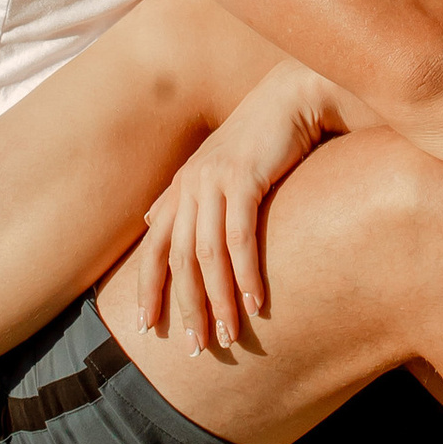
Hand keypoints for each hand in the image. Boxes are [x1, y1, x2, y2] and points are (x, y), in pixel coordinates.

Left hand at [130, 63, 338, 352]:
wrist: (294, 96)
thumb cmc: (259, 136)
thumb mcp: (214, 167)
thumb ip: (181, 196)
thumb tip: (149, 219)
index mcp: (181, 187)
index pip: (155, 247)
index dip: (149, 289)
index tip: (148, 329)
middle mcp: (190, 185)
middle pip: (180, 259)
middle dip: (186, 307)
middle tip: (197, 347)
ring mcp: (215, 180)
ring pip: (207, 254)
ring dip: (218, 300)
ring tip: (230, 336)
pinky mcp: (244, 178)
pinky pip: (240, 238)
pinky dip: (246, 275)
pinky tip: (256, 304)